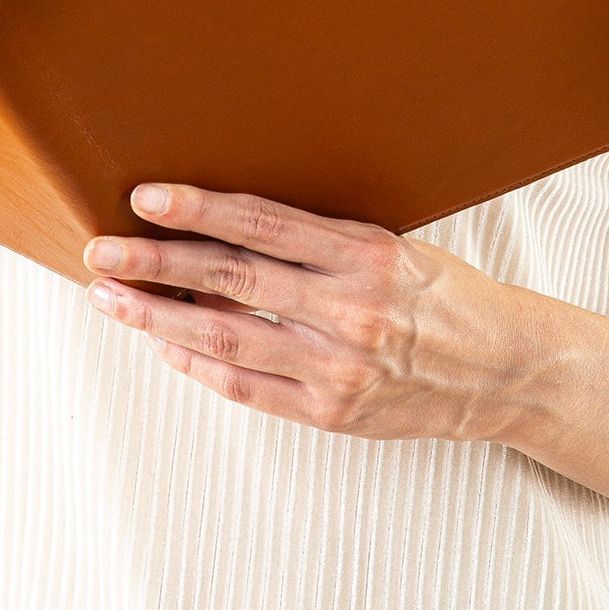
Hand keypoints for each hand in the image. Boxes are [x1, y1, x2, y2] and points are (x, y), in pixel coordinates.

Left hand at [82, 182, 531, 440]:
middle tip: (101, 250)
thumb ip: (322, 241)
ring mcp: (338, 366)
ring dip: (158, 317)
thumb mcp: (395, 247)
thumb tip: (231, 223)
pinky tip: (164, 344)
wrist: (507, 370)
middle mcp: (349, 309)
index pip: (261, 224)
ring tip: (112, 298)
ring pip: (226, 337)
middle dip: (155, 263)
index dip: (198, 208)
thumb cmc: (446, 298)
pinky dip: (199, 365)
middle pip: (229, 279)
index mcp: (366, 255)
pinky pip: (249, 387)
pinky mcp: (332, 412)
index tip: (146, 197)